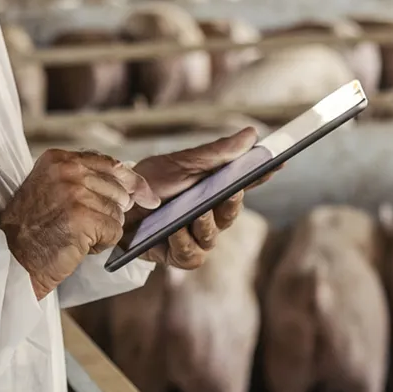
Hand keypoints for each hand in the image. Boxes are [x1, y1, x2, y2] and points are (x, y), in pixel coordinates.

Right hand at [0, 148, 156, 298]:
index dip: (134, 182)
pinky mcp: (83, 218)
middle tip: (81, 225)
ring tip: (76, 234)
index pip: (112, 164)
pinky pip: (115, 231)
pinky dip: (102, 244)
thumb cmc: (35, 228)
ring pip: (118, 213)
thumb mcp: (54, 189)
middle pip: (119, 191)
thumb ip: (86, 179)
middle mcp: (67, 170)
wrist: (13, 256)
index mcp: (60, 158)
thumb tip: (135, 186)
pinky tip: (79, 245)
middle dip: (110, 213)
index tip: (148, 196)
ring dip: (103, 230)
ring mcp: (75, 192)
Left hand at [132, 127, 279, 269]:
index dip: (262, 175)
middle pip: (231, 214)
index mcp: (212, 190)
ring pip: (213, 237)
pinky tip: (173, 232)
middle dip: (231, 203)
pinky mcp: (177, 256)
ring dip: (203, 224)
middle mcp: (207, 216)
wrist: (113, 205)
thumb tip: (252, 135)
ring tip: (192, 214)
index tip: (279, 163)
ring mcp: (194, 238)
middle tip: (231, 191)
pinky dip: (183, 243)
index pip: (244, 183)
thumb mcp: (181, 163)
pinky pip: (192, 256)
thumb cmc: (148, 183)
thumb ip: (217, 153)